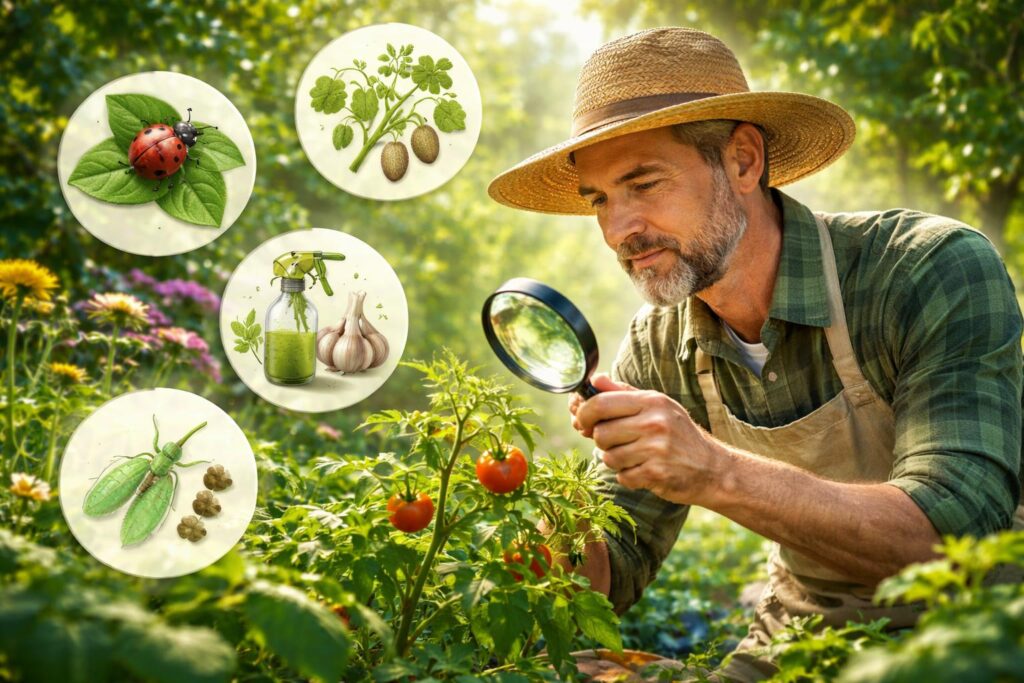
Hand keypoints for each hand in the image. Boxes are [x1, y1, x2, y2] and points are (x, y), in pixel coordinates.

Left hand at [572, 374, 722, 504]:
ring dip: (616, 461)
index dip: (584, 414)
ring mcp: (656, 449)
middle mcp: (654, 422)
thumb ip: (623, 392)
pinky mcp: (657, 473)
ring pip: (609, 457)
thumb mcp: (656, 406)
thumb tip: (594, 380)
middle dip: (602, 441)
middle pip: (601, 433)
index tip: (582, 422)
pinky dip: (629, 477)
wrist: (713, 468)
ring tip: (635, 457)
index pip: (601, 403)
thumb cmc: (679, 434)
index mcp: (651, 401)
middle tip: (617, 443)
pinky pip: (623, 477)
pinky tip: (644, 471)